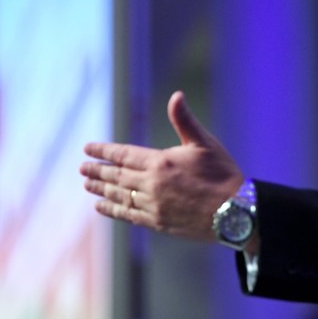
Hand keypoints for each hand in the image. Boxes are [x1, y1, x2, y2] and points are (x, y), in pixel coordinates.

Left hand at [80, 91, 243, 241]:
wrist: (235, 211)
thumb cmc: (223, 174)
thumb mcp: (205, 143)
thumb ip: (184, 120)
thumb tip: (176, 96)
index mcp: (160, 162)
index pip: (123, 154)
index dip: (104, 151)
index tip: (88, 149)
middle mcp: (151, 184)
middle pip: (117, 176)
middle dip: (98, 171)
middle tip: (82, 168)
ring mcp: (153, 205)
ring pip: (119, 196)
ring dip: (101, 189)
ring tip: (87, 185)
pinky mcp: (158, 222)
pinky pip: (128, 215)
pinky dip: (113, 210)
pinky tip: (102, 207)